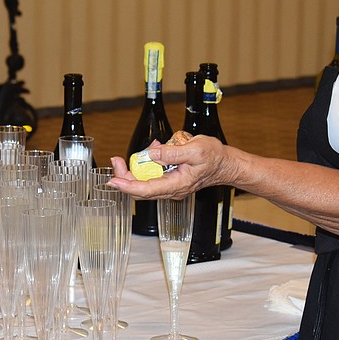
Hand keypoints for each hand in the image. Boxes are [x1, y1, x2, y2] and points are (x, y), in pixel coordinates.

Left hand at [109, 135, 231, 198]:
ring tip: (136, 154)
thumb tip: (152, 155)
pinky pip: (150, 177)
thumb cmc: (214, 157)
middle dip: (124, 177)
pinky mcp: (168, 181)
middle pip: (140, 190)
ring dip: (133, 170)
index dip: (127, 186)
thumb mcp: (195, 150)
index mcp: (176, 185)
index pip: (145, 190)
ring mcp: (169, 187)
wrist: (225, 164)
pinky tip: (148, 153)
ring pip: (143, 184)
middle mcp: (171, 189)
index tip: (113, 180)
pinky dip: (144, 166)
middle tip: (116, 161)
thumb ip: (172, 153)